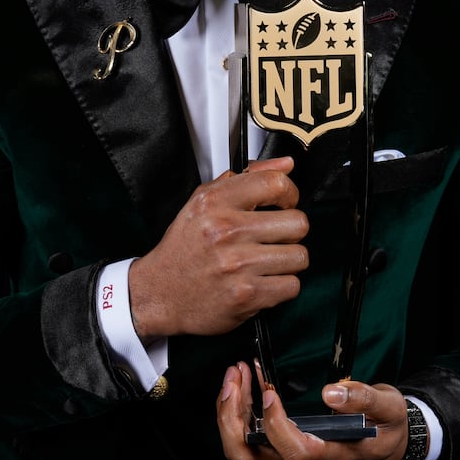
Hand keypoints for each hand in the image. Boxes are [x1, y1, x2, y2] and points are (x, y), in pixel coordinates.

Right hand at [127, 157, 306, 339]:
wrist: (159, 294)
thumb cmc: (184, 249)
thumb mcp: (204, 202)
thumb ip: (247, 177)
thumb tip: (286, 165)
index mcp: (215, 203)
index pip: (275, 183)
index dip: (290, 193)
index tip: (285, 203)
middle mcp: (226, 231)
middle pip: (298, 223)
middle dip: (291, 231)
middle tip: (275, 237)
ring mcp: (237, 264)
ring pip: (299, 256)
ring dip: (288, 261)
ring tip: (267, 261)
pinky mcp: (246, 295)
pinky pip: (292, 286)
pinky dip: (282, 286)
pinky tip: (263, 281)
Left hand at [214, 360, 410, 459]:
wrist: (390, 447)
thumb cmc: (388, 425)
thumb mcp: (388, 406)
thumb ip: (363, 399)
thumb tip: (331, 392)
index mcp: (337, 458)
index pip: (295, 453)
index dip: (276, 425)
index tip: (270, 392)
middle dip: (233, 419)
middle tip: (234, 378)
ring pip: (245, 456)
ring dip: (231, 416)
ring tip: (235, 377)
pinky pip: (250, 449)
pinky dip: (239, 419)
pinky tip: (244, 389)